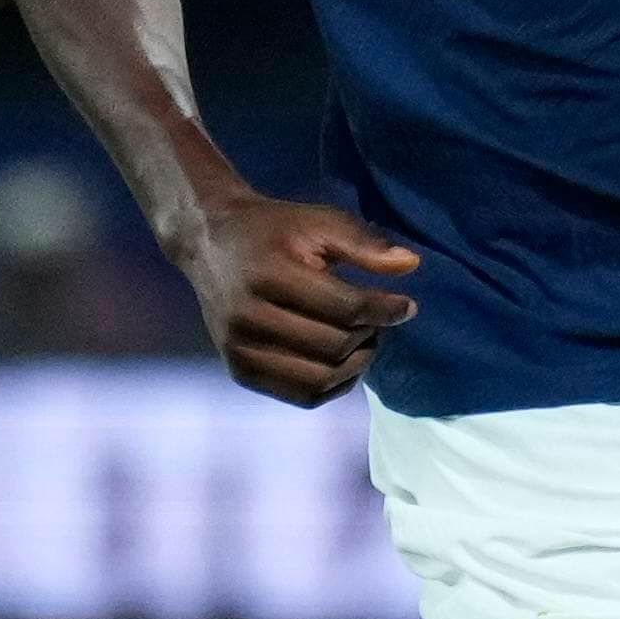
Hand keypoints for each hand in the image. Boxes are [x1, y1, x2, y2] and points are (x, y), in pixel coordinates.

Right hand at [184, 188, 420, 403]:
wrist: (209, 242)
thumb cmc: (272, 230)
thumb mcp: (318, 222)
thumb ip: (363, 243)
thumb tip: (410, 265)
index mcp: (268, 274)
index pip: (344, 308)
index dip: (385, 310)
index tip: (406, 306)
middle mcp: (248, 317)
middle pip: (335, 345)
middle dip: (370, 336)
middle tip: (379, 322)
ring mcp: (239, 349)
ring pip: (321, 379)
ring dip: (356, 365)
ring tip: (364, 342)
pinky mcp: (238, 371)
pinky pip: (301, 396)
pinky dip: (333, 386)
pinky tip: (344, 364)